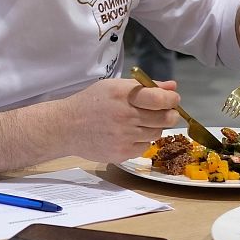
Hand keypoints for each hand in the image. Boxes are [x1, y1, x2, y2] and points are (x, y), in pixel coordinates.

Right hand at [59, 79, 179, 162]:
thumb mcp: (114, 87)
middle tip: (165, 112)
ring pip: (156, 133)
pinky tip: (130, 134)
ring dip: (154, 127)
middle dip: (170, 114)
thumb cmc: (91, 103)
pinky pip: (144, 147)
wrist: (66, 127)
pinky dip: (142, 141)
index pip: (160, 99)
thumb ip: (145, 86)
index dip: (172, 99)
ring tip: (141, 122)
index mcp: (123, 95)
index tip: (173, 99)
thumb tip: (172, 86)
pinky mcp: (121, 153)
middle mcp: (124, 115)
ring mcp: (123, 136)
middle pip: (164, 118)